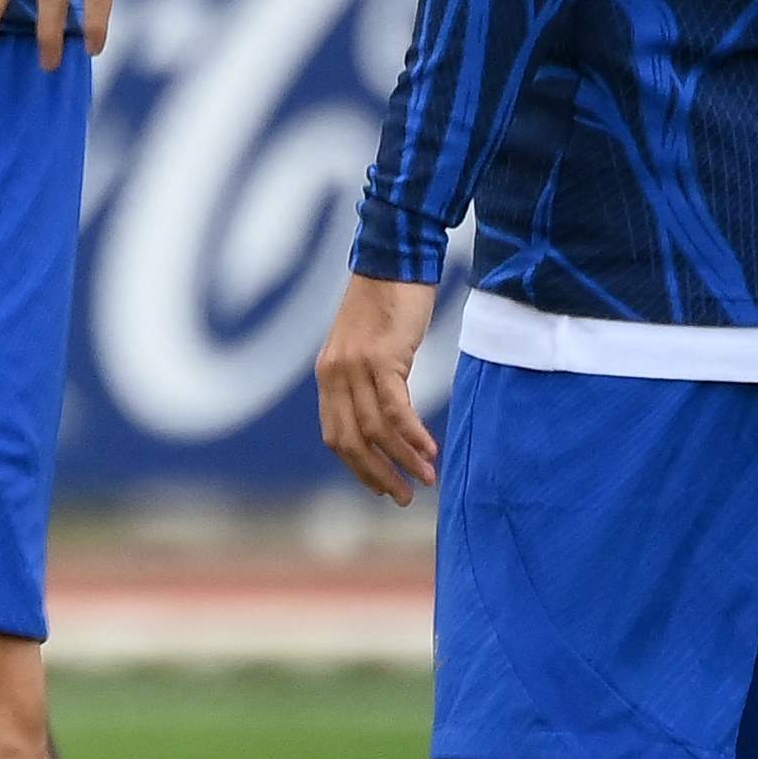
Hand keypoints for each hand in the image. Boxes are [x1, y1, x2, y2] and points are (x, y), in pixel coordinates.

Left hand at [314, 270, 441, 504]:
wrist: (394, 262)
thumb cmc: (387, 305)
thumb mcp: (370, 348)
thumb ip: (368, 381)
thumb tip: (386, 417)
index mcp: (328, 377)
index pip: (335, 436)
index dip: (358, 467)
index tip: (382, 487)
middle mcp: (334, 375)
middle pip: (351, 441)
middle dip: (378, 474)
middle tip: (404, 497)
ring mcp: (355, 367)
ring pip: (375, 429)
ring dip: (402, 460)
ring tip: (426, 480)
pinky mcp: (381, 357)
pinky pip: (395, 407)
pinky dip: (412, 434)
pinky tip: (429, 451)